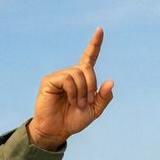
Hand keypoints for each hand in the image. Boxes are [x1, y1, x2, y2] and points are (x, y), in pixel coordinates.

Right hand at [29, 28, 114, 149]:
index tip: (100, 30)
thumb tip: (111, 81)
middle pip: (87, 69)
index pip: (89, 57)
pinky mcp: (49, 81)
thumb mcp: (95, 110)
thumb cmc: (74, 119)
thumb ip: (104, 97)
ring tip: (78, 103)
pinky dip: (73, 91)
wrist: (58, 130)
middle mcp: (70, 74)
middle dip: (92, 86)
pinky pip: (66, 79)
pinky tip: (70, 100)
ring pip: (77, 74)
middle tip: (88, 101)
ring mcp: (59, 76)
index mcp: (82, 78)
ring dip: (82, 91)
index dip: (95, 44)